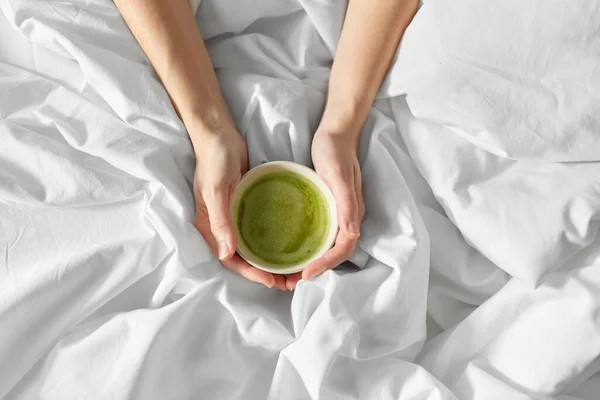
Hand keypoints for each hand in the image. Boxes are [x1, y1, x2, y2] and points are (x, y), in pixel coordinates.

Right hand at [192, 126, 286, 289]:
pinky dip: (269, 241)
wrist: (219, 135)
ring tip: (291, 269)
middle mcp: (220, 227)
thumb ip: (220, 221)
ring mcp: (232, 217)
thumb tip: (228, 254)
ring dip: (268, 260)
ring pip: (250, 247)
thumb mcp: (216, 190)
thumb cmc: (215, 160)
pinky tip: (287, 245)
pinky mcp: (243, 207)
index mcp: (208, 228)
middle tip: (288, 282)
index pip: (230, 260)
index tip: (272, 281)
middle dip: (263, 272)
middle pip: (242, 258)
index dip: (250, 273)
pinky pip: (256, 231)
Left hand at [285, 131, 364, 289]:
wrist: (335, 133)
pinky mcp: (326, 207)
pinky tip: (289, 250)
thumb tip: (351, 232)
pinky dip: (306, 248)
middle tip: (288, 282)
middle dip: (313, 270)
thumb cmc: (336, 151)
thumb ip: (346, 202)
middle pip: (332, 254)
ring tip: (286, 274)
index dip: (325, 264)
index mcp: (352, 213)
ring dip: (308, 263)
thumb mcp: (338, 174)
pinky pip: (318, 235)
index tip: (304, 275)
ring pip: (325, 247)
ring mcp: (337, 213)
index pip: (342, 249)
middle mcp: (346, 218)